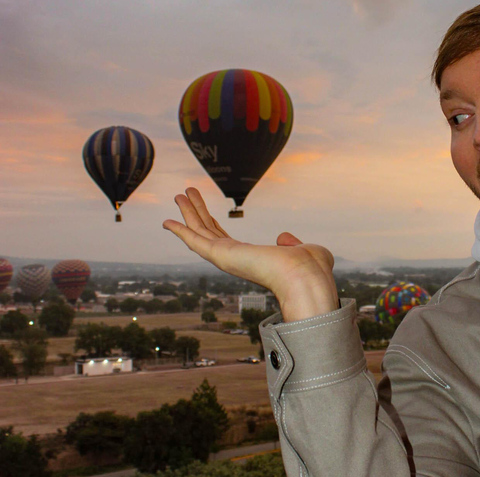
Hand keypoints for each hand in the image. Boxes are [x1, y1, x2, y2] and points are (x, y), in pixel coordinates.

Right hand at [162, 188, 338, 321]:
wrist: (308, 278)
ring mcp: (228, 260)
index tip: (204, 210)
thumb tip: (282, 238)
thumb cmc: (311, 270)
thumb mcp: (303, 249)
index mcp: (253, 260)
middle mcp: (237, 261)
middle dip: (196, 212)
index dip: (213, 224)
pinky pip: (196, 242)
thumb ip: (293, 243)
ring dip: (188, 213)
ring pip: (200, 233)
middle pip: (209, 233)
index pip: (226, 241)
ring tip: (178, 194)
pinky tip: (167, 221)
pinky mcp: (223, 257)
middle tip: (185, 193)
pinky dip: (181, 231)